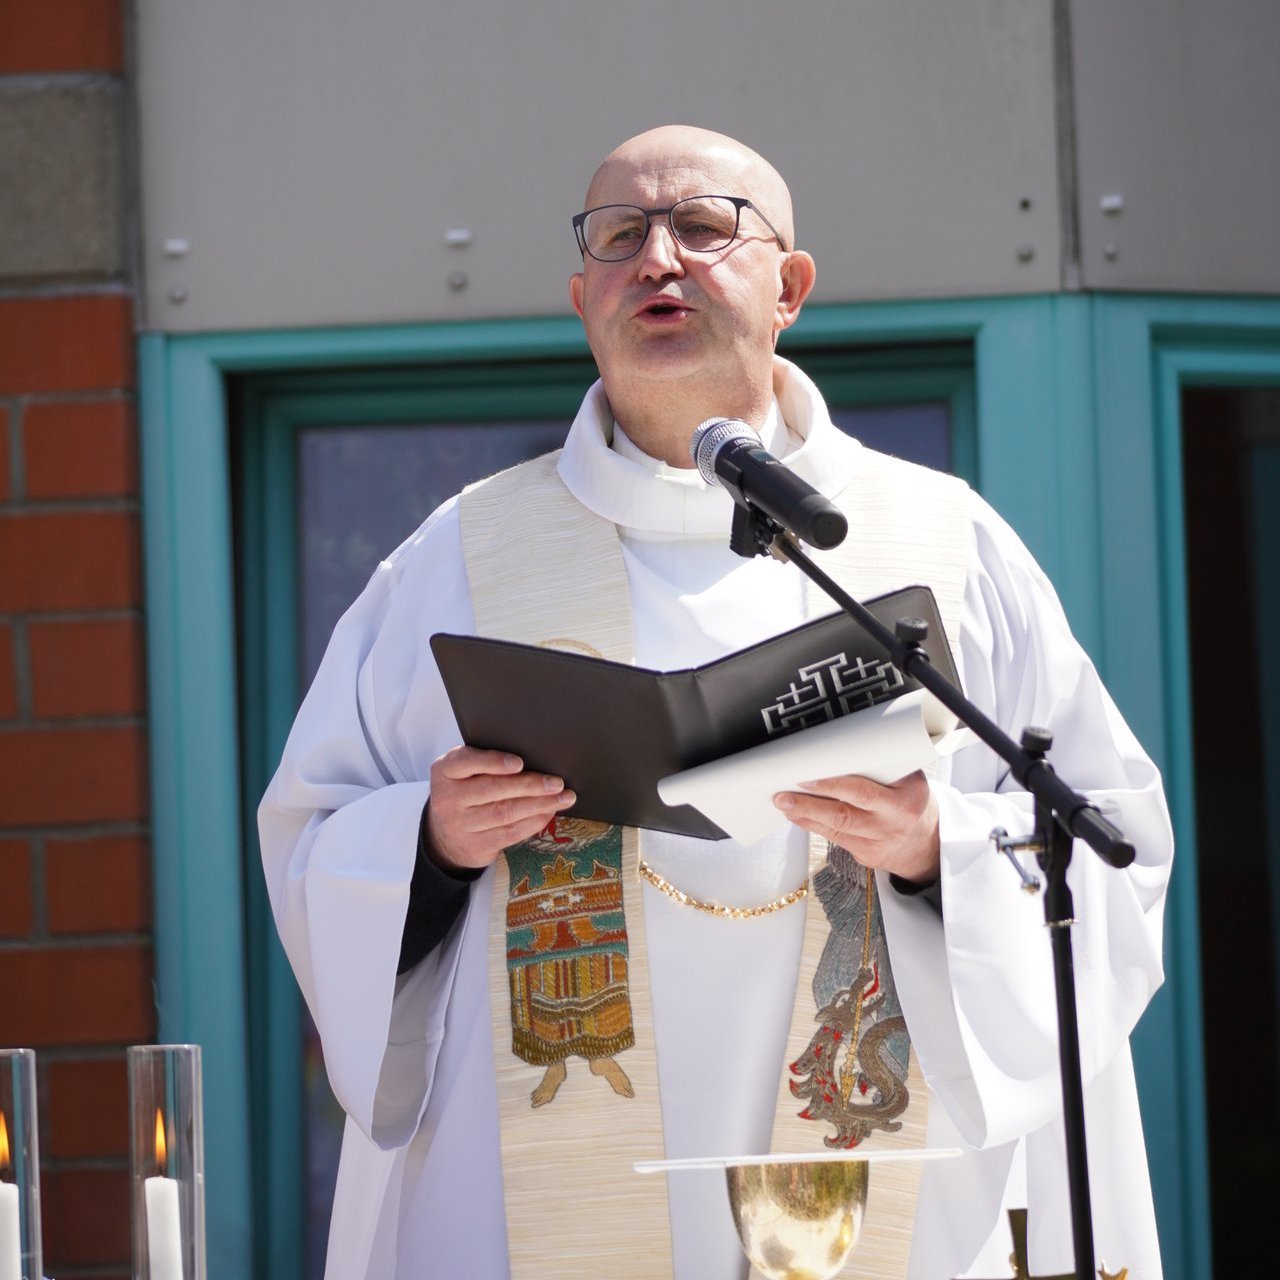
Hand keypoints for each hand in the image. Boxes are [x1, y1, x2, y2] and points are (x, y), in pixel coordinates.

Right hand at [426, 746, 575, 871]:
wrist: (444, 834)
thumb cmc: (463, 790)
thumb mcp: (462, 771)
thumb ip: (484, 761)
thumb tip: (532, 757)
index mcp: (445, 771)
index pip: (467, 762)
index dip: (494, 762)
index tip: (519, 763)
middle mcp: (448, 798)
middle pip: (493, 790)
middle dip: (530, 785)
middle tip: (556, 782)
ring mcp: (460, 825)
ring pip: (505, 813)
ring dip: (539, 804)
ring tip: (562, 797)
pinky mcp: (476, 845)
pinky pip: (511, 833)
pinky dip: (534, 821)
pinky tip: (549, 812)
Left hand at [774, 770, 939, 884]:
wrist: (927, 843)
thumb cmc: (909, 799)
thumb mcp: (909, 779)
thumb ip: (880, 767)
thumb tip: (835, 749)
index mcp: (906, 798)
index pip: (864, 791)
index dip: (833, 785)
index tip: (808, 775)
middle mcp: (892, 822)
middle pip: (844, 815)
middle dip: (810, 804)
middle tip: (783, 794)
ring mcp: (878, 842)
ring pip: (835, 829)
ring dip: (805, 815)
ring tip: (783, 803)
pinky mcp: (866, 856)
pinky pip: (834, 839)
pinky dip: (812, 825)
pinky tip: (796, 815)